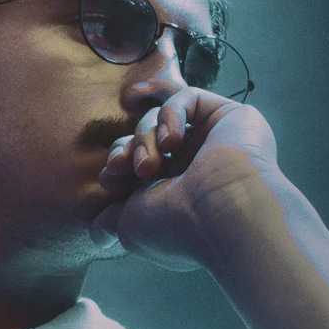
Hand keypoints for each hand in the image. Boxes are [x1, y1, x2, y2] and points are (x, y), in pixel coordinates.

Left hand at [89, 88, 278, 269]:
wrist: (222, 218)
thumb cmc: (177, 227)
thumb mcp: (131, 226)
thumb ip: (112, 218)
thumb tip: (96, 231)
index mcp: (178, 190)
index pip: (139, 159)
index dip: (119, 161)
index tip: (108, 177)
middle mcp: (198, 164)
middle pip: (147, 135)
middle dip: (129, 148)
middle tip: (124, 168)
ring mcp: (215, 141)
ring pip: (163, 118)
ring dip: (146, 137)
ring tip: (148, 166)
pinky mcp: (231, 118)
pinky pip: (188, 97)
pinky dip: (170, 114)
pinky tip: (171, 141)